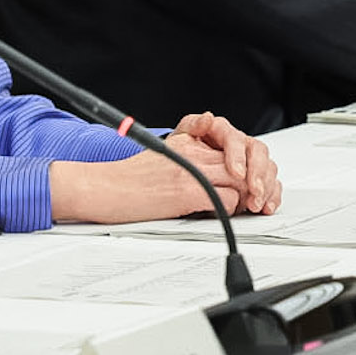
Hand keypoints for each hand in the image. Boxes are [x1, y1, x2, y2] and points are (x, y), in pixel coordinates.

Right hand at [53, 133, 259, 224]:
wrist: (101, 188)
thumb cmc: (125, 182)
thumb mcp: (162, 158)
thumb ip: (190, 159)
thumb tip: (218, 177)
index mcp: (187, 141)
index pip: (231, 148)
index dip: (246, 168)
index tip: (248, 184)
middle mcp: (192, 151)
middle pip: (241, 162)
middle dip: (254, 183)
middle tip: (254, 200)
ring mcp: (191, 170)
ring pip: (240, 180)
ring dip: (246, 197)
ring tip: (242, 208)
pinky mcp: (187, 191)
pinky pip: (228, 198)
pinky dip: (231, 209)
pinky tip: (222, 213)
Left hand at [168, 113, 282, 214]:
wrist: (185, 163)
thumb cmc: (184, 149)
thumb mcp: (182, 136)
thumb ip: (193, 126)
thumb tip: (207, 118)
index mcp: (223, 131)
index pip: (237, 139)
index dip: (239, 156)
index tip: (237, 173)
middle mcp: (241, 144)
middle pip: (258, 153)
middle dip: (258, 174)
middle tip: (254, 191)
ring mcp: (250, 160)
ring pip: (268, 168)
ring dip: (266, 188)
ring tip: (255, 204)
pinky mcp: (257, 177)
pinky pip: (272, 184)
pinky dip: (272, 197)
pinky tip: (266, 207)